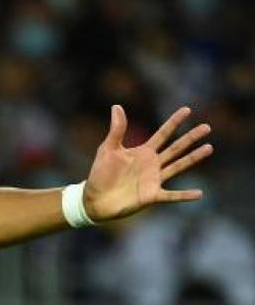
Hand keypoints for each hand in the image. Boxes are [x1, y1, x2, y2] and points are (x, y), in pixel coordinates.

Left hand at [83, 104, 212, 221]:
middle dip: (190, 137)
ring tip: (209, 148)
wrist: (95, 198)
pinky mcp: (152, 196)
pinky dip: (184, 195)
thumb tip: (117, 106)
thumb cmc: (101, 173)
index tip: (187, 109)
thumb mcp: (108, 149)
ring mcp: (154, 180)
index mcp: (143, 152)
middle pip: (175, 148)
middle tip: (207, 127)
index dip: (174, 122)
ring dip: (193, 158)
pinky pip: (172, 195)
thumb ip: (117, 130)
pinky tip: (199, 193)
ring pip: (178, 166)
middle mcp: (152, 164)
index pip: (162, 134)